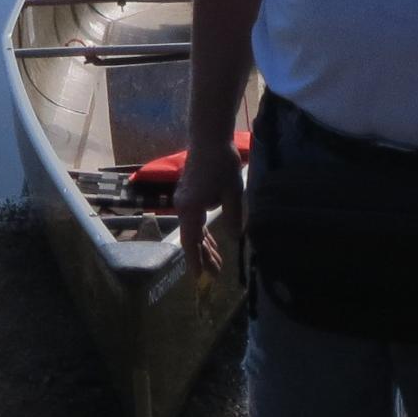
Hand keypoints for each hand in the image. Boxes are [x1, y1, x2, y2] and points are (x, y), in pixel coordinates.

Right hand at [173, 140, 245, 276]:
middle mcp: (183, 207)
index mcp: (190, 208)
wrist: (209, 139)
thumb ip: (233, 218)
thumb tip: (235, 238)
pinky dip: (204, 233)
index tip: (198, 277)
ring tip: (217, 263)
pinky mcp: (190, 196)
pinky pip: (196, 220)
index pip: (191, 241)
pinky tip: (212, 242)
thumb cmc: (221, 164)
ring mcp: (185, 201)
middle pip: (192, 238)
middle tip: (216, 275)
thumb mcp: (232, 193)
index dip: (194, 260)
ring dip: (205, 246)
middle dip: (204, 257)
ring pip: (194, 230)